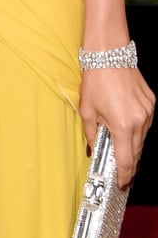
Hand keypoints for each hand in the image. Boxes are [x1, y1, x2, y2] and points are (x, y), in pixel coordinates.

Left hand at [79, 68, 154, 186]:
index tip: (122, 183)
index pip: (126, 159)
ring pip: (142, 138)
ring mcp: (148, 111)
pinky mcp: (151, 103)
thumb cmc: (96, 79)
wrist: (109, 55)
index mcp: (122, 125)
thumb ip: (90, 133)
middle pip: (136, 151)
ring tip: (122, 149)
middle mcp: (139, 120)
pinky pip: (145, 123)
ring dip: (132, 145)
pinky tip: (127, 126)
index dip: (124, 175)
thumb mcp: (87, 110)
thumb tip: (92, 149)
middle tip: (122, 173)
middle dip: (129, 164)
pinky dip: (136, 128)